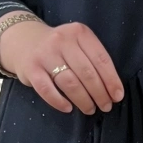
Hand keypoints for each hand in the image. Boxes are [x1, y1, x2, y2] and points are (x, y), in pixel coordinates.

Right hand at [0, 16, 123, 115]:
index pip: (101, 59)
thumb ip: (92, 59)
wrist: (25, 41)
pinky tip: (68, 108)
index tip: (117, 96)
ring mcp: (45, 54)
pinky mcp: (31, 68)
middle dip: (99, 93)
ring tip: (89, 109)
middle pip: (86, 72)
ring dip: (83, 100)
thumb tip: (112, 89)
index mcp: (79, 33)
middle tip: (105, 106)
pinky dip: (59, 101)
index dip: (111, 80)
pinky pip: (47, 90)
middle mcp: (62, 40)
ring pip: (69, 82)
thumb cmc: (59, 48)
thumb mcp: (77, 43)